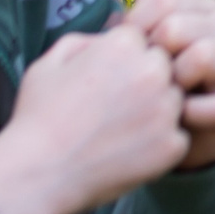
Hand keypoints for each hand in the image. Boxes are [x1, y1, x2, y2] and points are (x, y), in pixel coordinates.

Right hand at [0, 23, 187, 213]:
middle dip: (146, 82)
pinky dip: (159, 144)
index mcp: (124, 45)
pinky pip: (177, 136)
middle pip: (164, 67)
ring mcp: (165, 109)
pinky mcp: (172, 144)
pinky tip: (128, 152)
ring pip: (175, 100)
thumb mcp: (51, 62)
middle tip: (115, 109)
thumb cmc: (38, 118)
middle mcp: (152, 71)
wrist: (37, 176)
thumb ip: (88, 40)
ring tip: (119, 131)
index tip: (105, 83)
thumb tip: (113, 37)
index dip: (125, 62)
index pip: (144, 40)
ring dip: (156, 111)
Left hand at [128, 0, 214, 170]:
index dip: (135, 27)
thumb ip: (134, 26)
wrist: (182, 134)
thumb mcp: (145, 52)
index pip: (164, 0)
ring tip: (165, 96)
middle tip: (144, 79)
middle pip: (176, 26)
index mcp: (202, 10)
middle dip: (152, 56)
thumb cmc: (157, 85)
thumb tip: (123, 3)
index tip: (124, 52)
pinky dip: (190, 114)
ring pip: (203, 54)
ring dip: (174, 80)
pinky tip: (178, 119)